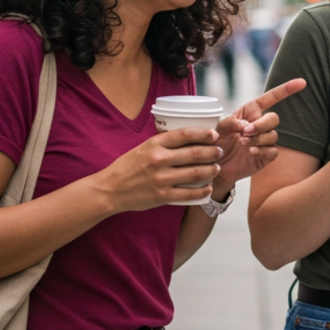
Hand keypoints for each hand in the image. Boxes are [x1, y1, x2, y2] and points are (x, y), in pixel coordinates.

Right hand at [95, 125, 224, 210]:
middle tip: (219, 152)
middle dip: (212, 152)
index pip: (185, 134)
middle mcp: (159, 160)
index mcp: (154, 144)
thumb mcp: (143, 147)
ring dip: (211, 170)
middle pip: (195, 153)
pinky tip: (208, 188)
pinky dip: (202, 191)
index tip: (214, 135)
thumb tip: (189, 137)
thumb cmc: (128, 166)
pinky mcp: (162, 196)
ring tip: (216, 168)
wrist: (110, 189)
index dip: (204, 133)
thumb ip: (163, 143)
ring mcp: (161, 179)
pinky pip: (189, 194)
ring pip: (196, 173)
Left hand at [213, 78, 307, 187]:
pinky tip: (251, 151)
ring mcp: (265, 140)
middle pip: (274, 118)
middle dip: (261, 124)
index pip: (272, 97)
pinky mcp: (266, 155)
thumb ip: (228, 123)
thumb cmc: (216, 143)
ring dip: (258, 138)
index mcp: (251, 111)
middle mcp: (260, 124)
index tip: (302, 83)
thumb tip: (244, 123)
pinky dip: (263, 150)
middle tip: (244, 132)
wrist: (216, 166)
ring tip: (243, 143)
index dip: (287, 89)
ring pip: (273, 135)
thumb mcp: (217, 130)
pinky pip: (273, 151)